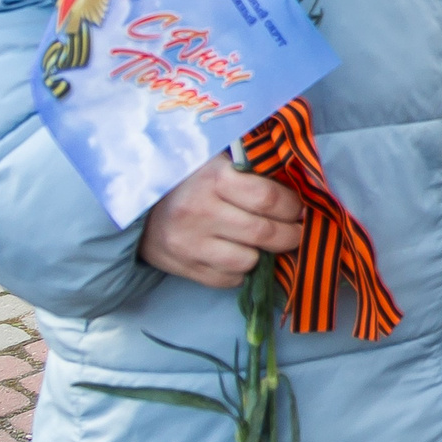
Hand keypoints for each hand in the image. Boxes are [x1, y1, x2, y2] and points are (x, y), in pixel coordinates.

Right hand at [139, 157, 303, 287]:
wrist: (139, 203)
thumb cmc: (191, 178)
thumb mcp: (219, 161)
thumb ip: (254, 171)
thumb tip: (302, 186)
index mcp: (213, 178)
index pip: (268, 199)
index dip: (292, 207)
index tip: (299, 209)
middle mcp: (199, 211)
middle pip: (263, 233)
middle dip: (290, 235)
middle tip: (297, 231)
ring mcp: (189, 243)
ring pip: (248, 261)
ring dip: (263, 254)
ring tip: (265, 243)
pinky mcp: (182, 266)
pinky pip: (227, 279)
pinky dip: (240, 271)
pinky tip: (238, 254)